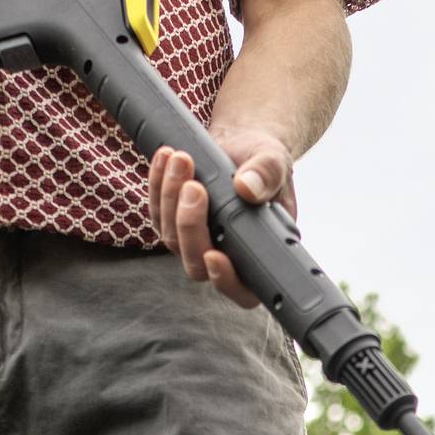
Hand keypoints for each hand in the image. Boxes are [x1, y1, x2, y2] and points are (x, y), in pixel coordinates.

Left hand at [146, 130, 296, 310]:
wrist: (243, 145)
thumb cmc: (265, 162)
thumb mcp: (276, 162)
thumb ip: (268, 176)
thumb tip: (247, 189)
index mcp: (258, 253)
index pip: (243, 289)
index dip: (226, 280)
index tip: (214, 255)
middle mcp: (226, 255)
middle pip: (197, 265)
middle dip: (190, 226)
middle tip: (194, 187)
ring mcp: (196, 242)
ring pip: (172, 239)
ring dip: (170, 198)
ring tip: (181, 160)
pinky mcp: (174, 223)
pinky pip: (158, 215)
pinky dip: (158, 186)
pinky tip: (166, 159)